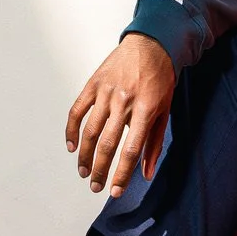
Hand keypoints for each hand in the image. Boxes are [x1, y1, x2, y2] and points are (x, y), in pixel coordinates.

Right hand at [66, 33, 175, 195]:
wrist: (151, 44)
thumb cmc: (160, 79)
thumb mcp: (166, 110)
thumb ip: (155, 143)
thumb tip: (147, 174)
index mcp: (145, 109)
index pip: (131, 149)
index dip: (122, 174)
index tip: (116, 191)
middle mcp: (124, 101)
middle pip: (108, 144)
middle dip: (100, 170)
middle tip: (95, 186)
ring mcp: (106, 92)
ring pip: (90, 130)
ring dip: (84, 155)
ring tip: (83, 172)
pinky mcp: (94, 84)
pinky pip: (77, 110)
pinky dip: (71, 129)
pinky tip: (71, 146)